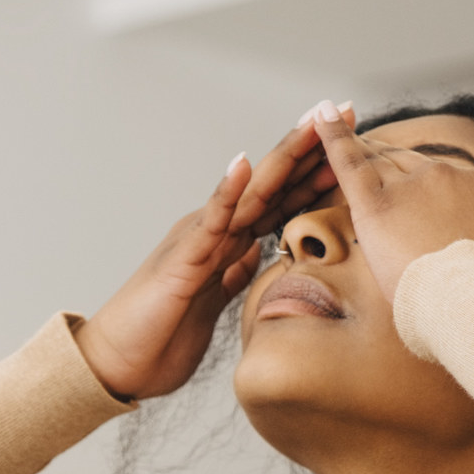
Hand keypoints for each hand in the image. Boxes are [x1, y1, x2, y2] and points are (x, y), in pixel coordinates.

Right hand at [74, 103, 344, 400]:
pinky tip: (244, 165)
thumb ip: (233, 274)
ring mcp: (199, 240)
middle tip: (346, 109)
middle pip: (273, 182)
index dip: (317, 171)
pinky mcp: (183, 259)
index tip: (355, 144)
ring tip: (311, 123)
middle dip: (311, 147)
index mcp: (228, 242)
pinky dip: (227, 192)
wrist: (118, 363)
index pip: (281, 199)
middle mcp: (216, 231)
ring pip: (250, 191)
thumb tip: (257, 257)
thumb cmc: (161, 335)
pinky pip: (209, 221)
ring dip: (282, 156)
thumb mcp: (213, 302)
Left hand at [309, 103, 473, 300]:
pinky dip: (330, 138)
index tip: (420, 228)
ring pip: (379, 172)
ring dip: (357, 174)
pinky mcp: (377, 205)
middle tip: (372, 220)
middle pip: (410, 176)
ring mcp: (413, 186)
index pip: (445, 184)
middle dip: (393, 195)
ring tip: (342, 184)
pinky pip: (348, 163)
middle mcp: (449, 175)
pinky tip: (315, 116)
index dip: (429, 204)